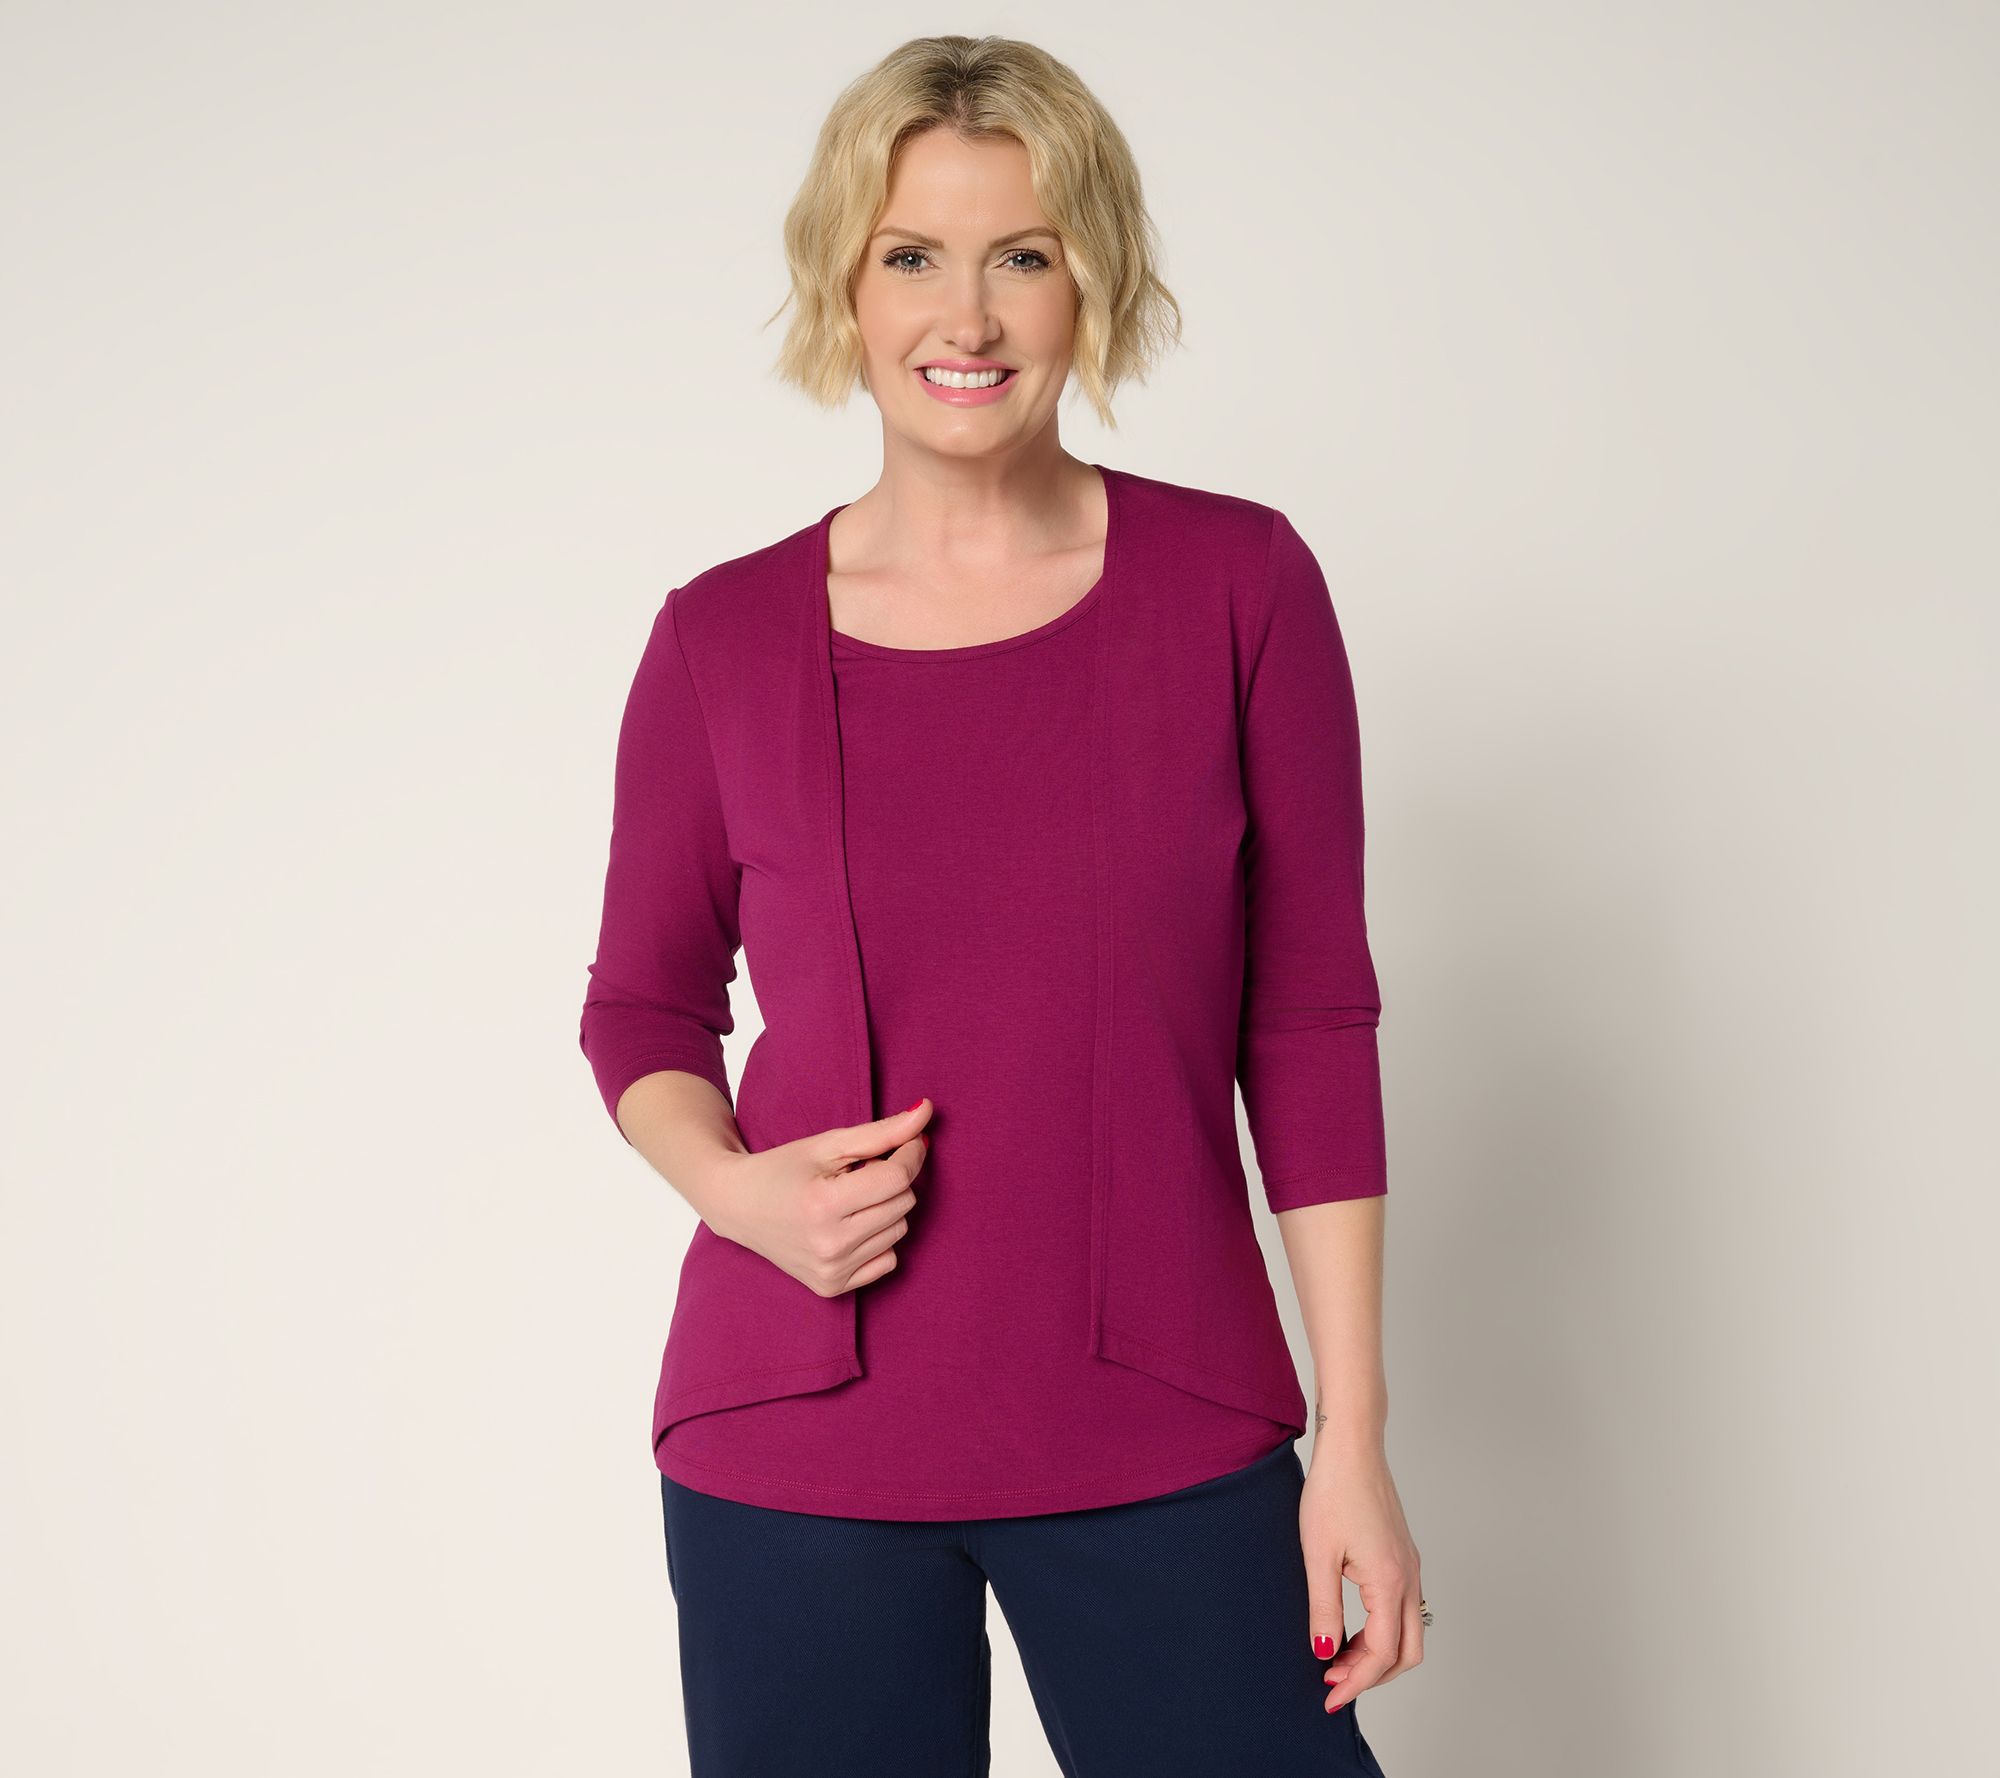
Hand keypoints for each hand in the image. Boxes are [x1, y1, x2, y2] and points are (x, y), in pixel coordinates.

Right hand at [704, 1097, 933, 1296]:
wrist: (738, 1207)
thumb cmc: (783, 1169)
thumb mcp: (829, 1144)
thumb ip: (881, 1131)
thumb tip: (927, 1112)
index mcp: (823, 1204)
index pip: (897, 1177)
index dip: (912, 1153)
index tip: (911, 1140)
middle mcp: (829, 1245)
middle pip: (903, 1204)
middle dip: (892, 1181)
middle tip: (863, 1171)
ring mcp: (831, 1271)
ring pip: (899, 1230)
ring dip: (885, 1208)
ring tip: (850, 1198)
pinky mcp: (832, 1288)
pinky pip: (888, 1260)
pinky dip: (878, 1239)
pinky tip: (849, 1226)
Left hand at [1301, 1445, 1423, 1712]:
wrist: (1353, 1446)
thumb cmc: (1333, 1491)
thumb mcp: (1318, 1555)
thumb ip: (1324, 1609)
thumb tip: (1325, 1654)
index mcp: (1389, 1582)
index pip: (1380, 1654)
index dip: (1355, 1683)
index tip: (1328, 1698)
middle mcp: (1409, 1578)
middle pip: (1407, 1653)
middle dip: (1372, 1677)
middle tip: (1333, 1683)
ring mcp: (1410, 1566)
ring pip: (1409, 1632)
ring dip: (1378, 1654)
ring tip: (1337, 1658)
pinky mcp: (1403, 1555)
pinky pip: (1403, 1609)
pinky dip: (1382, 1630)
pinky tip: (1351, 1627)